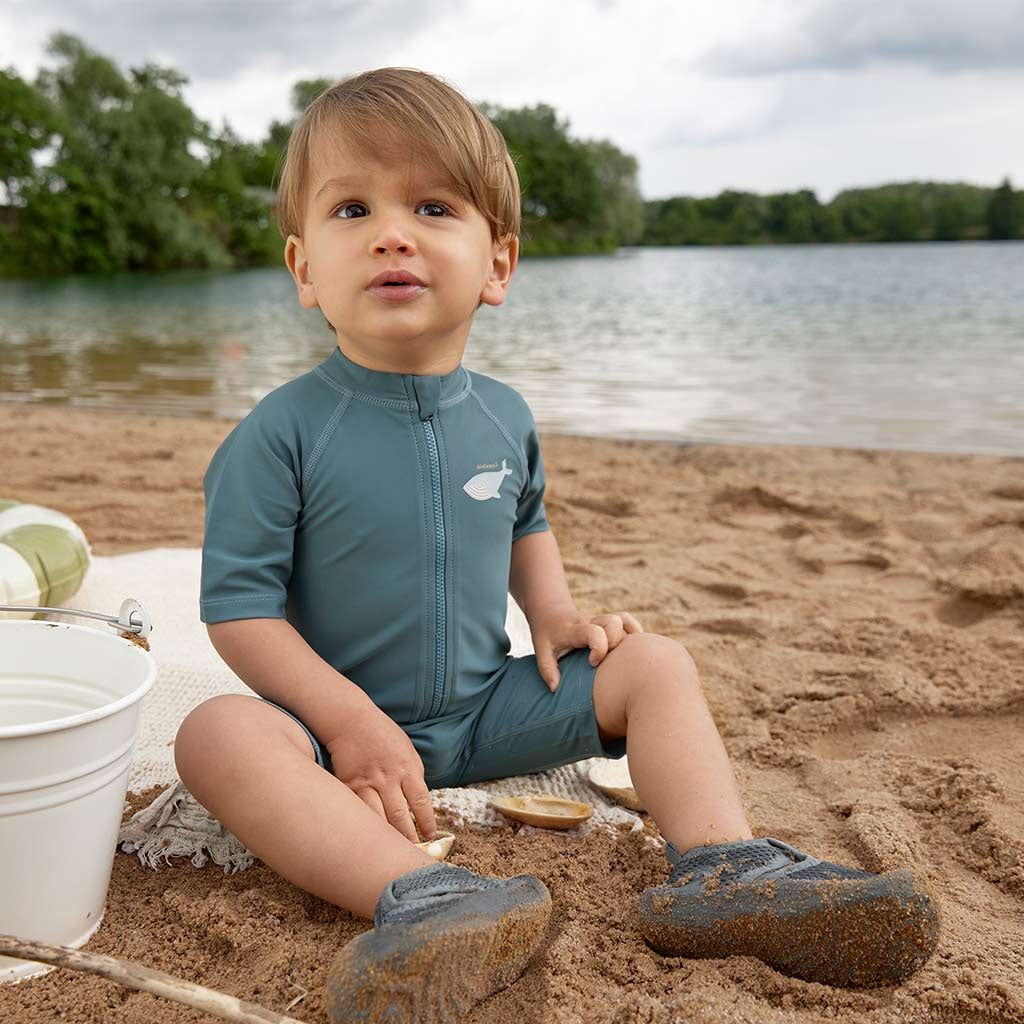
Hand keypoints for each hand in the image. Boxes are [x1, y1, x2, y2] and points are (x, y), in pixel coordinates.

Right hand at [323, 703, 436, 842]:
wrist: (352, 722)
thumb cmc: (384, 736)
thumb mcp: (408, 751)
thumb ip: (414, 776)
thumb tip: (419, 803)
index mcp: (408, 768)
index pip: (421, 803)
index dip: (427, 823)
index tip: (431, 836)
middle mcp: (388, 778)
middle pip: (400, 817)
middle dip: (408, 838)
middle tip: (413, 854)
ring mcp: (366, 783)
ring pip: (378, 819)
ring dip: (386, 838)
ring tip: (392, 853)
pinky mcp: (348, 786)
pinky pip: (358, 811)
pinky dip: (364, 826)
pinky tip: (368, 838)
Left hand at [530, 606, 643, 691]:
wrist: (550, 612)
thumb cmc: (547, 635)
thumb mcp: (541, 651)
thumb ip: (547, 670)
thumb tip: (555, 689)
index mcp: (575, 629)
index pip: (594, 632)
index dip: (599, 648)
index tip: (592, 663)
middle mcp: (591, 621)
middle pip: (614, 622)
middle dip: (615, 642)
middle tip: (606, 660)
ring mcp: (601, 620)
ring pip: (624, 619)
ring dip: (628, 637)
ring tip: (625, 656)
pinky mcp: (608, 621)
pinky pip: (628, 621)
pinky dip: (635, 632)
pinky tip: (634, 649)